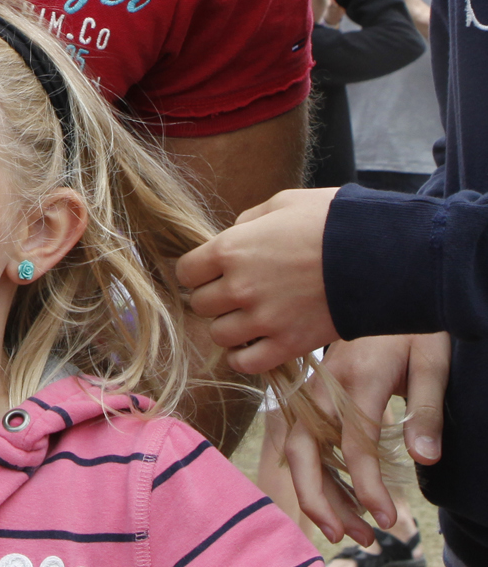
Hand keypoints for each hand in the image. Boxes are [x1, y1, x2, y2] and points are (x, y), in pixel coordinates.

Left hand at [175, 188, 340, 369]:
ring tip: (246, 318)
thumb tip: (233, 234)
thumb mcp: (284, 203)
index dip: (197, 271)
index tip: (210, 272)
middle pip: (200, 304)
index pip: (186, 271)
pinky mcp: (287, 345)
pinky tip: (253, 345)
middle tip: (233, 293)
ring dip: (228, 327)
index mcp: (232, 249)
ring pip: (219, 335)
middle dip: (213, 297)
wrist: (380, 255)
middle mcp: (239, 287)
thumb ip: (249, 220)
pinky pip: (245, 363)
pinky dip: (243, 357)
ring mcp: (263, 320)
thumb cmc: (332, 221)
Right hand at [281, 332, 449, 541]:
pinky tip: (337, 502)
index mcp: (359, 380)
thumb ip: (426, 410)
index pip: (355, 446)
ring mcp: (313, 391)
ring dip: (318, 494)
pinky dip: (315, 476)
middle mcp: (326, 389)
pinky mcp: (311, 395)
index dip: (368, 488)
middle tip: (353, 539)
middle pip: (305, 451)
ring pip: (299, 450)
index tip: (386, 521)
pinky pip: (303, 440)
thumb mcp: (433, 360)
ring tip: (351, 533)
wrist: (377, 286)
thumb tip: (424, 459)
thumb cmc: (413, 326)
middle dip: (320, 501)